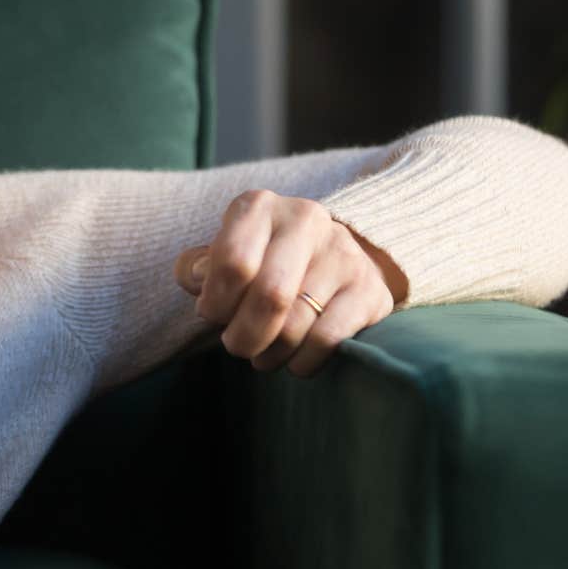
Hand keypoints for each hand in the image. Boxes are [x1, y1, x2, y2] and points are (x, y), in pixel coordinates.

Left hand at [172, 189, 405, 377]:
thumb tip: (198, 280)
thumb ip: (197, 268)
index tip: (213, 316)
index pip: (233, 262)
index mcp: (259, 206)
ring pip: (297, 324)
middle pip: (270, 295)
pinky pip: (327, 340)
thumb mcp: (224, 255)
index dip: (216, 302)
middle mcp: (305, 219)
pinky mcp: (370, 289)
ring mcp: (344, 253)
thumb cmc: (262, 263)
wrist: (333, 260)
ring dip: (271, 354)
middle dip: (243, 336)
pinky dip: (302, 361)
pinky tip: (294, 360)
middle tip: (237, 346)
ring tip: (263, 355)